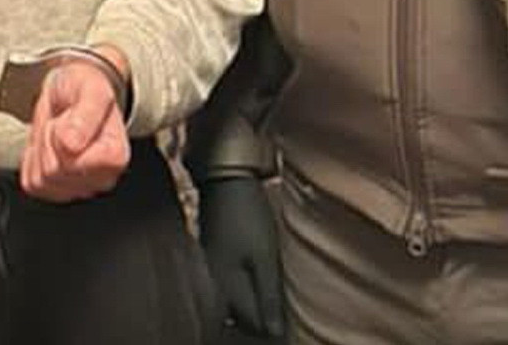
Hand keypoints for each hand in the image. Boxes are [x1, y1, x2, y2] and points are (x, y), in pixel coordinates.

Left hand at [19, 51, 130, 202]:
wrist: (70, 90)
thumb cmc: (84, 88)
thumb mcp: (90, 88)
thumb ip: (86, 113)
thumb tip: (71, 145)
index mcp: (115, 156)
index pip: (74, 163)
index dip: (64, 136)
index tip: (73, 118)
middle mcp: (101, 179)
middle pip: (53, 172)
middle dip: (49, 140)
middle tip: (63, 122)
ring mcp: (78, 188)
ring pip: (41, 180)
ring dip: (41, 149)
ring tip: (57, 132)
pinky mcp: (55, 190)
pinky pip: (31, 183)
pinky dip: (32, 160)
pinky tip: (49, 145)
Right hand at [199, 175, 284, 337]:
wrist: (225, 178)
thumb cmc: (247, 215)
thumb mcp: (264, 257)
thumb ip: (268, 296)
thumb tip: (275, 334)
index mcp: (226, 289)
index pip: (253, 327)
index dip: (275, 326)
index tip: (293, 320)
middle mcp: (215, 285)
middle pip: (243, 318)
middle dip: (265, 317)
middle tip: (288, 305)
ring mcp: (213, 272)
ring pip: (238, 303)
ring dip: (257, 303)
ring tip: (279, 291)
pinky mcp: (215, 259)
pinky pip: (233, 287)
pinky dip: (249, 288)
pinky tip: (262, 277)